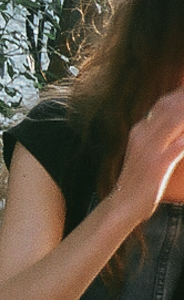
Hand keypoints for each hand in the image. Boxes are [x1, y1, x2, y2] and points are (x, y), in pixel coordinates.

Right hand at [114, 88, 183, 218]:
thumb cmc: (138, 181)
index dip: (181, 94)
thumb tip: (177, 131)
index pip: (164, 103)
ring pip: (176, 120)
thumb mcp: (146, 153)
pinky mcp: (158, 164)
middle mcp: (143, 134)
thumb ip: (160, 137)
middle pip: (171, 107)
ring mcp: (149, 148)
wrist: (122, 204)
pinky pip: (180, 145)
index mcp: (140, 130)